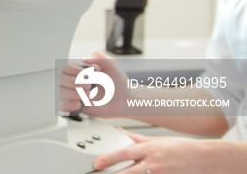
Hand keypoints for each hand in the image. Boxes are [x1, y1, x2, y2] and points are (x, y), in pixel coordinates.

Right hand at [59, 50, 130, 116]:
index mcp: (80, 70)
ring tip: (89, 95)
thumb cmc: (119, 83)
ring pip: (60, 91)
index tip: (83, 73)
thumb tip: (87, 56)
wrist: (125, 101)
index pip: (65, 66)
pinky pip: (63, 106)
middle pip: (60, 78)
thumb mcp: (112, 66)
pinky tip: (79, 104)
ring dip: (72, 93)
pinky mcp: (75, 106)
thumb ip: (101, 57)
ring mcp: (74, 93)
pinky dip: (68, 105)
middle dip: (73, 82)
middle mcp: (75, 80)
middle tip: (89, 85)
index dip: (70, 68)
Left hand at [93, 128, 213, 172]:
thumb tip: (118, 131)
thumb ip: (135, 137)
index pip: (124, 153)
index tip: (97, 163)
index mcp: (149, 149)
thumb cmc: (180, 148)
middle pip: (129, 171)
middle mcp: (153, 163)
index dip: (109, 158)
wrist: (203, 158)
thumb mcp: (156, 140)